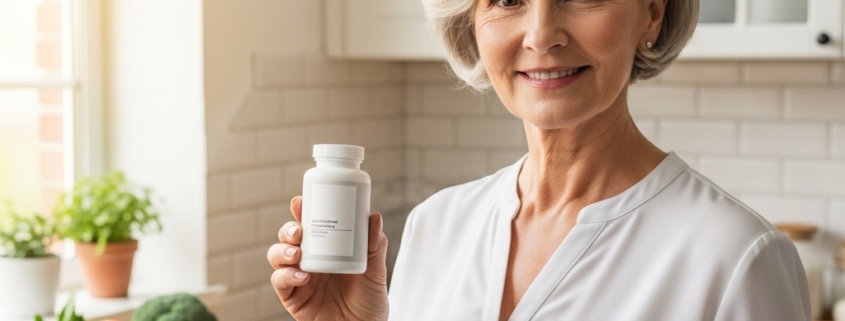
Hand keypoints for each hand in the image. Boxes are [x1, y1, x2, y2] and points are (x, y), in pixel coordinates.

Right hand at [267, 196, 388, 320]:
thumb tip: (374, 217)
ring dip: (282, 250)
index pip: (311, 224)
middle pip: (289, 236)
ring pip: (277, 255)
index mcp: (327, 248)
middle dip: (289, 229)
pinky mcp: (293, 297)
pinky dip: (286, 276)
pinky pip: (280, 282)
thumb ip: (375, 246)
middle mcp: (310, 259)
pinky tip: (301, 276)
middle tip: (299, 231)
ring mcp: (299, 277)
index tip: (302, 202)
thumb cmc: (369, 302)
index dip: (302, 211)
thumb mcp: (376, 272)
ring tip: (296, 253)